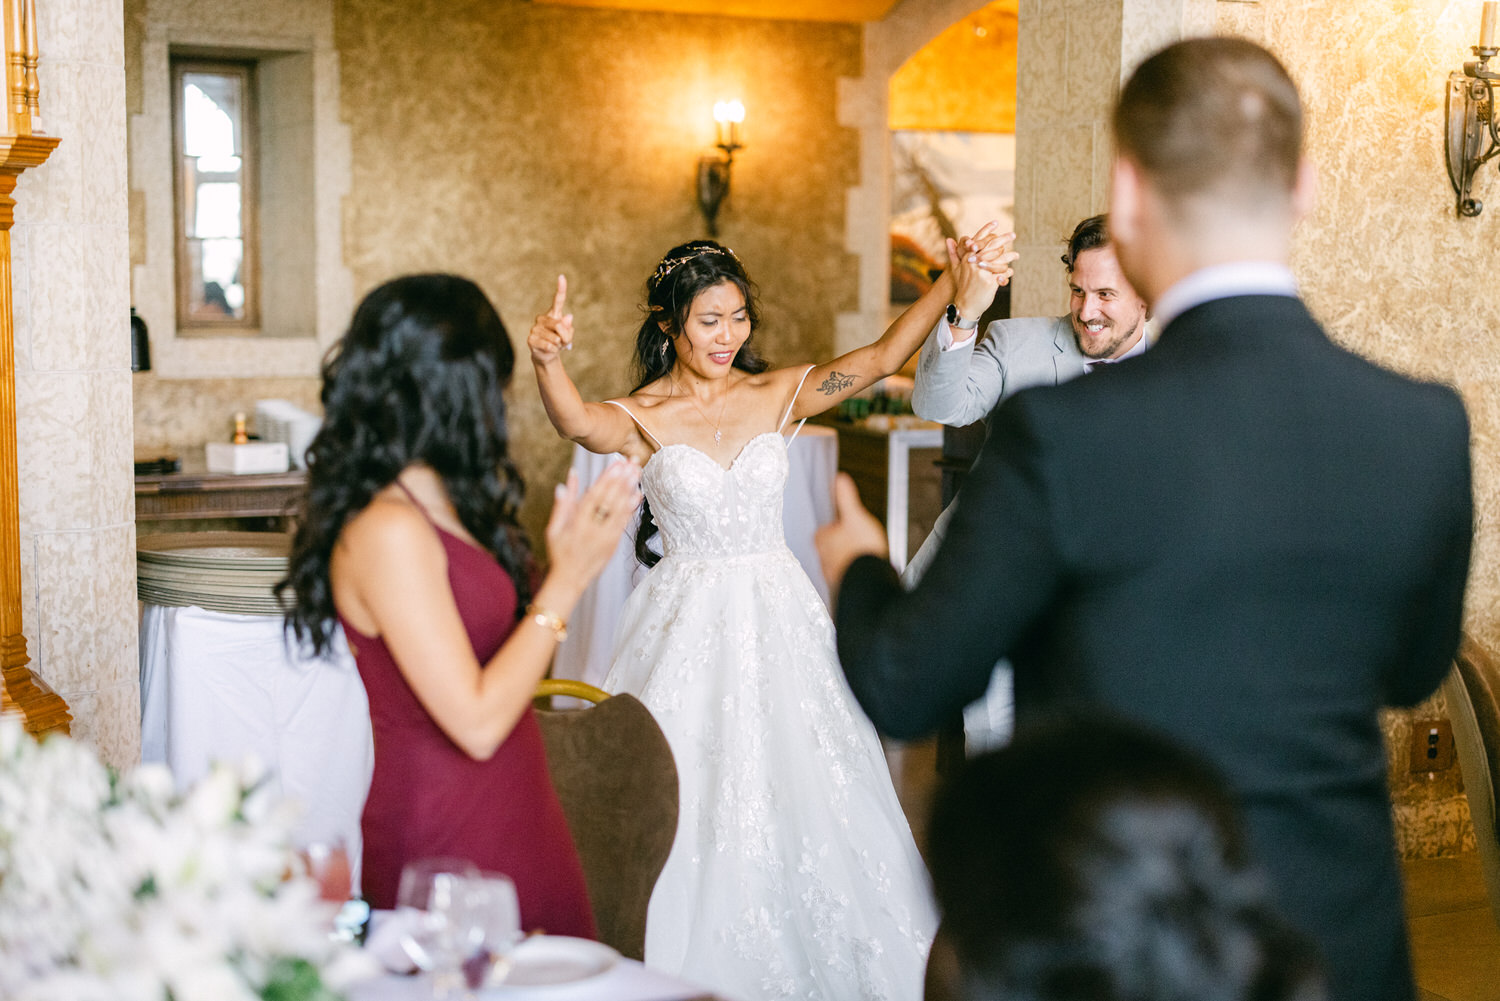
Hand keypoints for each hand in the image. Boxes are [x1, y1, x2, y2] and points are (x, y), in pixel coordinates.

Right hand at [528, 275, 574, 365]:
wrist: (548, 355)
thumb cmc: (559, 342)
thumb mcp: (567, 336)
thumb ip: (568, 328)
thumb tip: (568, 317)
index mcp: (553, 314)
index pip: (558, 300)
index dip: (561, 288)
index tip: (561, 277)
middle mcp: (542, 318)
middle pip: (559, 325)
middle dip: (565, 336)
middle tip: (563, 342)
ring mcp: (535, 328)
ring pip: (555, 337)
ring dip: (559, 345)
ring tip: (554, 346)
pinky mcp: (531, 338)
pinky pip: (548, 345)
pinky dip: (553, 350)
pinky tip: (549, 349)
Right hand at [543, 459, 641, 592]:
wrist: (569, 580)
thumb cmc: (559, 551)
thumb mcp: (554, 527)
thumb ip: (563, 502)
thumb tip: (570, 476)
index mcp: (576, 524)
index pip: (594, 496)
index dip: (606, 479)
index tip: (616, 463)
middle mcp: (593, 530)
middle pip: (610, 500)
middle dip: (622, 479)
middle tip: (632, 461)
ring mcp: (605, 538)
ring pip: (619, 510)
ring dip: (630, 489)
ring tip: (638, 472)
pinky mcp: (613, 545)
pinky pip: (624, 523)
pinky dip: (631, 508)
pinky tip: (638, 494)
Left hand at [815, 473, 887, 603]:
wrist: (869, 580)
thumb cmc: (861, 548)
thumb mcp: (856, 516)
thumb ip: (846, 498)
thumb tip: (840, 480)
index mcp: (822, 540)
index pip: (823, 532)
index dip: (835, 529)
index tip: (845, 527)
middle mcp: (823, 559)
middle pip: (829, 549)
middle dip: (841, 546)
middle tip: (857, 542)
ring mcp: (833, 575)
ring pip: (838, 564)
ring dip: (849, 561)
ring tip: (863, 557)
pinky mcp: (844, 587)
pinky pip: (847, 578)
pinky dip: (855, 573)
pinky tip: (866, 571)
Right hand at [949, 223, 1018, 321]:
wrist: (965, 305)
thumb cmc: (963, 286)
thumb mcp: (957, 269)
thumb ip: (954, 254)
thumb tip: (948, 239)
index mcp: (967, 258)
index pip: (981, 240)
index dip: (989, 231)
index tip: (996, 223)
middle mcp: (974, 263)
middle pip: (992, 247)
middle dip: (1004, 239)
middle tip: (1013, 234)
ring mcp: (982, 272)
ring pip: (1000, 260)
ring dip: (1010, 257)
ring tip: (1016, 255)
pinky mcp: (989, 282)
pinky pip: (1003, 273)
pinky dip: (1007, 273)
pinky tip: (1010, 272)